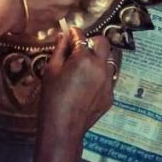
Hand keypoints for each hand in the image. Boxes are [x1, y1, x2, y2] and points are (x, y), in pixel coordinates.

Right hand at [34, 31, 114, 161]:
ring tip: (88, 64)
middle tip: (81, 47)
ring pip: (109, 59)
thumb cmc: (52, 98)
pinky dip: (101, 74)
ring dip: (100, 57)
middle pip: (103, 42)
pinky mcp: (110, 95)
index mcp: (84, 58)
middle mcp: (100, 66)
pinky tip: (89, 82)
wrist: (63, 128)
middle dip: (92, 40)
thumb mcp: (51, 70)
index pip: (81, 35)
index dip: (73, 33)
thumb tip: (63, 35)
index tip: (69, 33)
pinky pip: (109, 77)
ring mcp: (108, 81)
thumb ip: (59, 49)